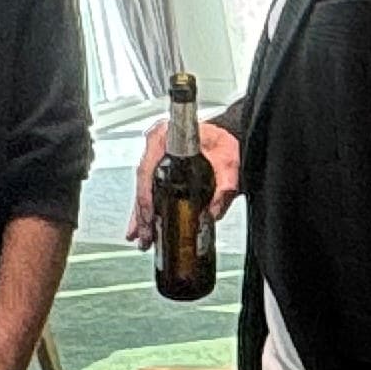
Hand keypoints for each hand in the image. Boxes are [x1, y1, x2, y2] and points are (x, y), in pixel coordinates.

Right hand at [125, 119, 244, 243]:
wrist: (227, 132)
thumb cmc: (222, 140)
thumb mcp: (228, 161)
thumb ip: (225, 186)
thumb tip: (213, 211)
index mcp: (165, 137)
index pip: (147, 171)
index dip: (145, 198)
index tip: (148, 217)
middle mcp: (156, 145)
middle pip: (142, 184)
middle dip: (142, 213)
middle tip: (144, 235)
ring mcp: (155, 155)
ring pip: (143, 189)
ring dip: (142, 214)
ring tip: (142, 236)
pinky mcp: (158, 165)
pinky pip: (148, 188)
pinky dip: (146, 207)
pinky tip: (143, 224)